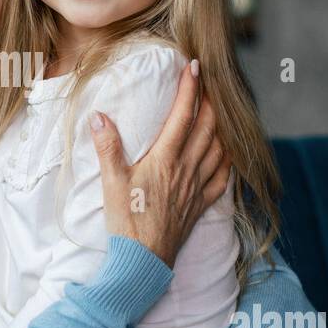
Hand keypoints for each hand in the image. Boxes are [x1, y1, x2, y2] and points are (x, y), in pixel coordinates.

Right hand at [89, 59, 230, 266]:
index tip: (194, 66)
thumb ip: (107, 147)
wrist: (143, 262)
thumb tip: (99, 116)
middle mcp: (187, 169)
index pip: (183, 115)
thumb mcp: (111, 183)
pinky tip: (227, 154)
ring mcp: (197, 188)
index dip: (190, 88)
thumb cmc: (125, 222)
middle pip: (208, 127)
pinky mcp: (200, 205)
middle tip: (209, 82)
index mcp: (165, 159)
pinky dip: (228, 160)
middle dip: (210, 100)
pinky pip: (223, 178)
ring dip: (223, 126)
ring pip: (220, 149)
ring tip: (220, 111)